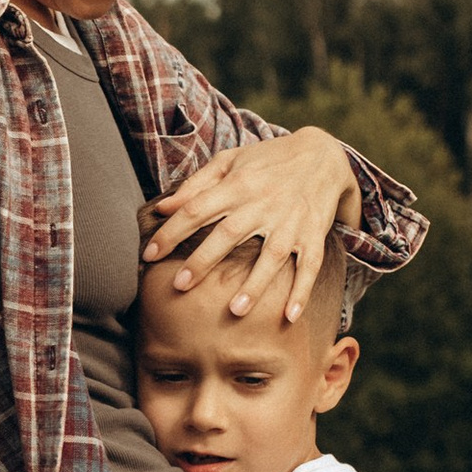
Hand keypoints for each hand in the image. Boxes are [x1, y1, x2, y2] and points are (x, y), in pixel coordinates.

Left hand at [139, 126, 355, 328]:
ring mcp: (290, 221)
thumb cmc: (267, 161)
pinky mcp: (313, 235)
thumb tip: (162, 207)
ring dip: (255, 284)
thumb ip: (196, 184)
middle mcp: (262, 204)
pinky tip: (289, 316)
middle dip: (203, 260)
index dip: (170, 232)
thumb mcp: (230, 161)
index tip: (148, 255)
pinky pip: (309, 265)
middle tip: (179, 287)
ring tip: (235, 311)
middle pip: (228, 233)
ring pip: (271, 255)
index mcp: (237, 185)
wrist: (324, 154)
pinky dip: (302, 291)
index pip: (196, 208)